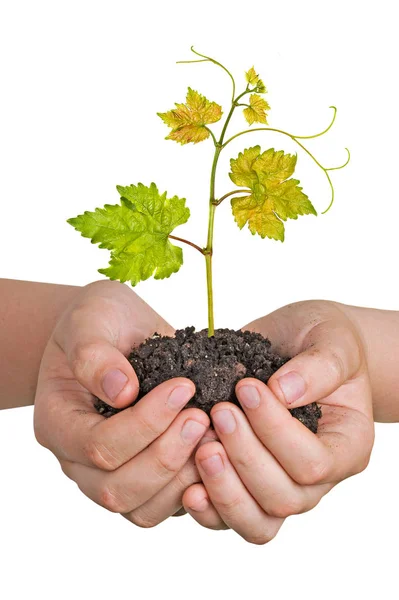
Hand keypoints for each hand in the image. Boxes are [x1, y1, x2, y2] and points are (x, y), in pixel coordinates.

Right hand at [34, 280, 209, 526]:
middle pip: (117, 488)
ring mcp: (110, 475)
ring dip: (184, 477)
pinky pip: (166, 507)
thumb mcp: (91, 319)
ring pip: (143, 509)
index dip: (144, 423)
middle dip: (167, 455)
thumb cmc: (99, 321)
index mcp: (58, 422)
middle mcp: (78, 460)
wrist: (115, 331)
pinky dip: (195, 487)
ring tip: (214, 434)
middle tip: (203, 417)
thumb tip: (122, 391)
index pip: (97, 446)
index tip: (183, 387)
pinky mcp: (143, 480)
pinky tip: (217, 451)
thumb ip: (95, 353)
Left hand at [181, 300, 373, 543]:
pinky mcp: (246, 486)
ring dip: (224, 489)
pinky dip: (207, 509)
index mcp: (347, 445)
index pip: (313, 462)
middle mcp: (318, 479)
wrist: (297, 343)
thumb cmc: (320, 340)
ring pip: (257, 522)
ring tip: (201, 448)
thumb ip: (319, 366)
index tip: (246, 388)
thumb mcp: (332, 340)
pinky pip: (228, 519)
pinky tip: (187, 485)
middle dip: (244, 457)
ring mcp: (281, 487)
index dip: (275, 430)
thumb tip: (283, 392)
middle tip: (219, 412)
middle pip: (282, 497)